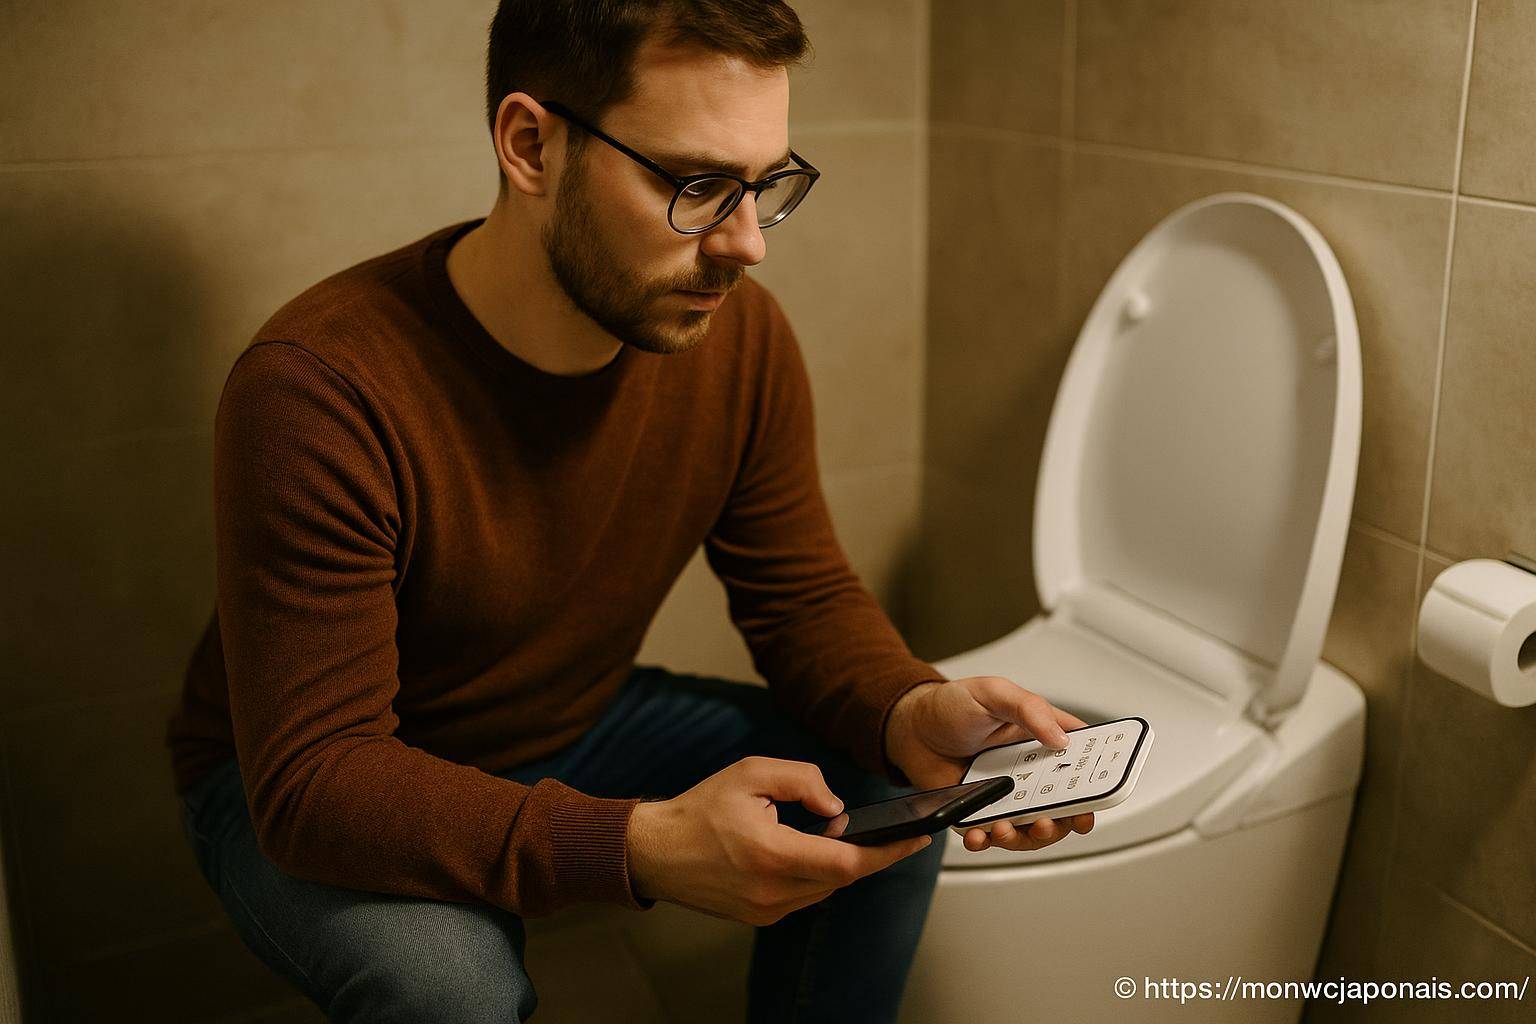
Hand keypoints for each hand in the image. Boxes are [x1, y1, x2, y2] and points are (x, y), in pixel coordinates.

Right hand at [626, 756, 932, 925]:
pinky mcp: (760, 917)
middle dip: (872, 855)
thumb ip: (802, 780)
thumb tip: (837, 808)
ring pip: (826, 889)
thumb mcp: (751, 773)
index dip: (888, 852)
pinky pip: (805, 896)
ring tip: (851, 837)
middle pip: (843, 878)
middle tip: (897, 834)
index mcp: (771, 855)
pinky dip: (818, 874)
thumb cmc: (699, 810)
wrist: (655, 851)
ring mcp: (766, 910)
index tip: (917, 839)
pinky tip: (815, 851)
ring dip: (843, 864)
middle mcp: (772, 892)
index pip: (847, 863)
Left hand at [885, 677, 1095, 853]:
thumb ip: (1029, 709)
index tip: (1100, 799)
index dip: (1098, 780)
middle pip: (1063, 804)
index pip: (1082, 759)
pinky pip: (993, 834)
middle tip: (1047, 822)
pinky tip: (979, 836)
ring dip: (1023, 836)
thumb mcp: (993, 693)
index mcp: (1041, 737)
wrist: (910, 727)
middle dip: (1063, 822)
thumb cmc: (952, 705)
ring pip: (1031, 826)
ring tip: (1004, 828)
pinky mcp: (981, 809)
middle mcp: (1030, 769)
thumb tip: (1061, 740)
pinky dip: (988, 841)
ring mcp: (1007, 792)